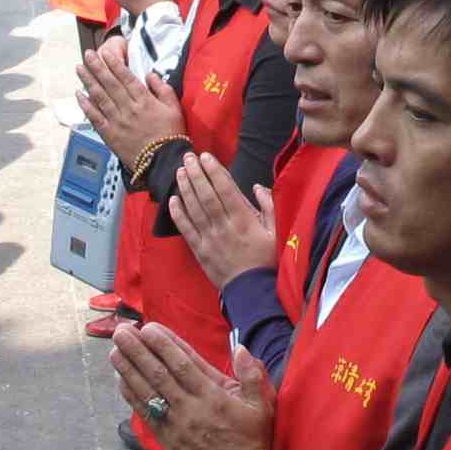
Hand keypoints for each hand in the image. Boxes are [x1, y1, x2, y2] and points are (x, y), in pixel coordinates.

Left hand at [76, 49, 183, 168]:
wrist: (163, 161)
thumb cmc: (171, 134)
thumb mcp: (174, 108)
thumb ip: (163, 88)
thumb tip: (150, 74)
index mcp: (144, 100)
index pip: (126, 77)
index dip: (114, 64)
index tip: (105, 53)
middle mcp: (128, 108)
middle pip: (109, 83)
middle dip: (97, 67)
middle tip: (88, 54)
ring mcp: (117, 121)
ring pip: (99, 97)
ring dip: (88, 81)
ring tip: (79, 68)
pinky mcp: (110, 134)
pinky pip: (95, 117)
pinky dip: (86, 105)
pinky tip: (79, 95)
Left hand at [113, 317, 276, 449]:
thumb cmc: (252, 438)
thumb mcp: (261, 405)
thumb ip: (252, 375)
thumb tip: (241, 349)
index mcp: (212, 396)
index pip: (182, 364)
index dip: (164, 345)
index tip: (149, 328)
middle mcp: (190, 408)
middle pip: (159, 374)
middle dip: (138, 351)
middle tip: (122, 332)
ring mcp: (175, 424)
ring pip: (147, 392)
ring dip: (129, 370)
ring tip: (114, 350)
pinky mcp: (166, 439)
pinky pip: (145, 413)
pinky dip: (131, 395)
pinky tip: (121, 379)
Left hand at [170, 155, 280, 288]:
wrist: (254, 292)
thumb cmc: (268, 262)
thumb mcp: (278, 233)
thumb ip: (269, 207)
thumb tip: (256, 187)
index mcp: (244, 221)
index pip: (225, 190)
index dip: (214, 172)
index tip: (206, 157)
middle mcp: (224, 227)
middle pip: (206, 196)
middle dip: (196, 174)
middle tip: (188, 157)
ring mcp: (210, 240)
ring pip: (194, 210)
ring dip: (185, 189)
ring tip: (180, 171)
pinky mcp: (201, 252)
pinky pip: (187, 230)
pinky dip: (178, 214)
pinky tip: (173, 200)